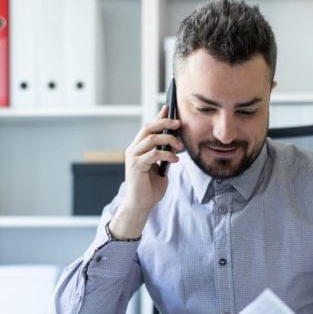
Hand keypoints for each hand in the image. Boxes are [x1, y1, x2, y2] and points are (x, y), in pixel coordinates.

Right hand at [108, 106, 183, 238]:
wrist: (140, 205)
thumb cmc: (150, 188)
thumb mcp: (160, 168)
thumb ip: (163, 156)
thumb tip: (174, 144)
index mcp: (138, 148)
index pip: (149, 127)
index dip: (159, 117)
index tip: (169, 108)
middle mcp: (133, 149)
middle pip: (148, 128)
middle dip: (164, 123)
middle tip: (179, 124)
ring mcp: (133, 156)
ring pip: (151, 138)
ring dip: (168, 140)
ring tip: (179, 147)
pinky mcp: (136, 165)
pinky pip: (153, 154)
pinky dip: (166, 155)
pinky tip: (175, 160)